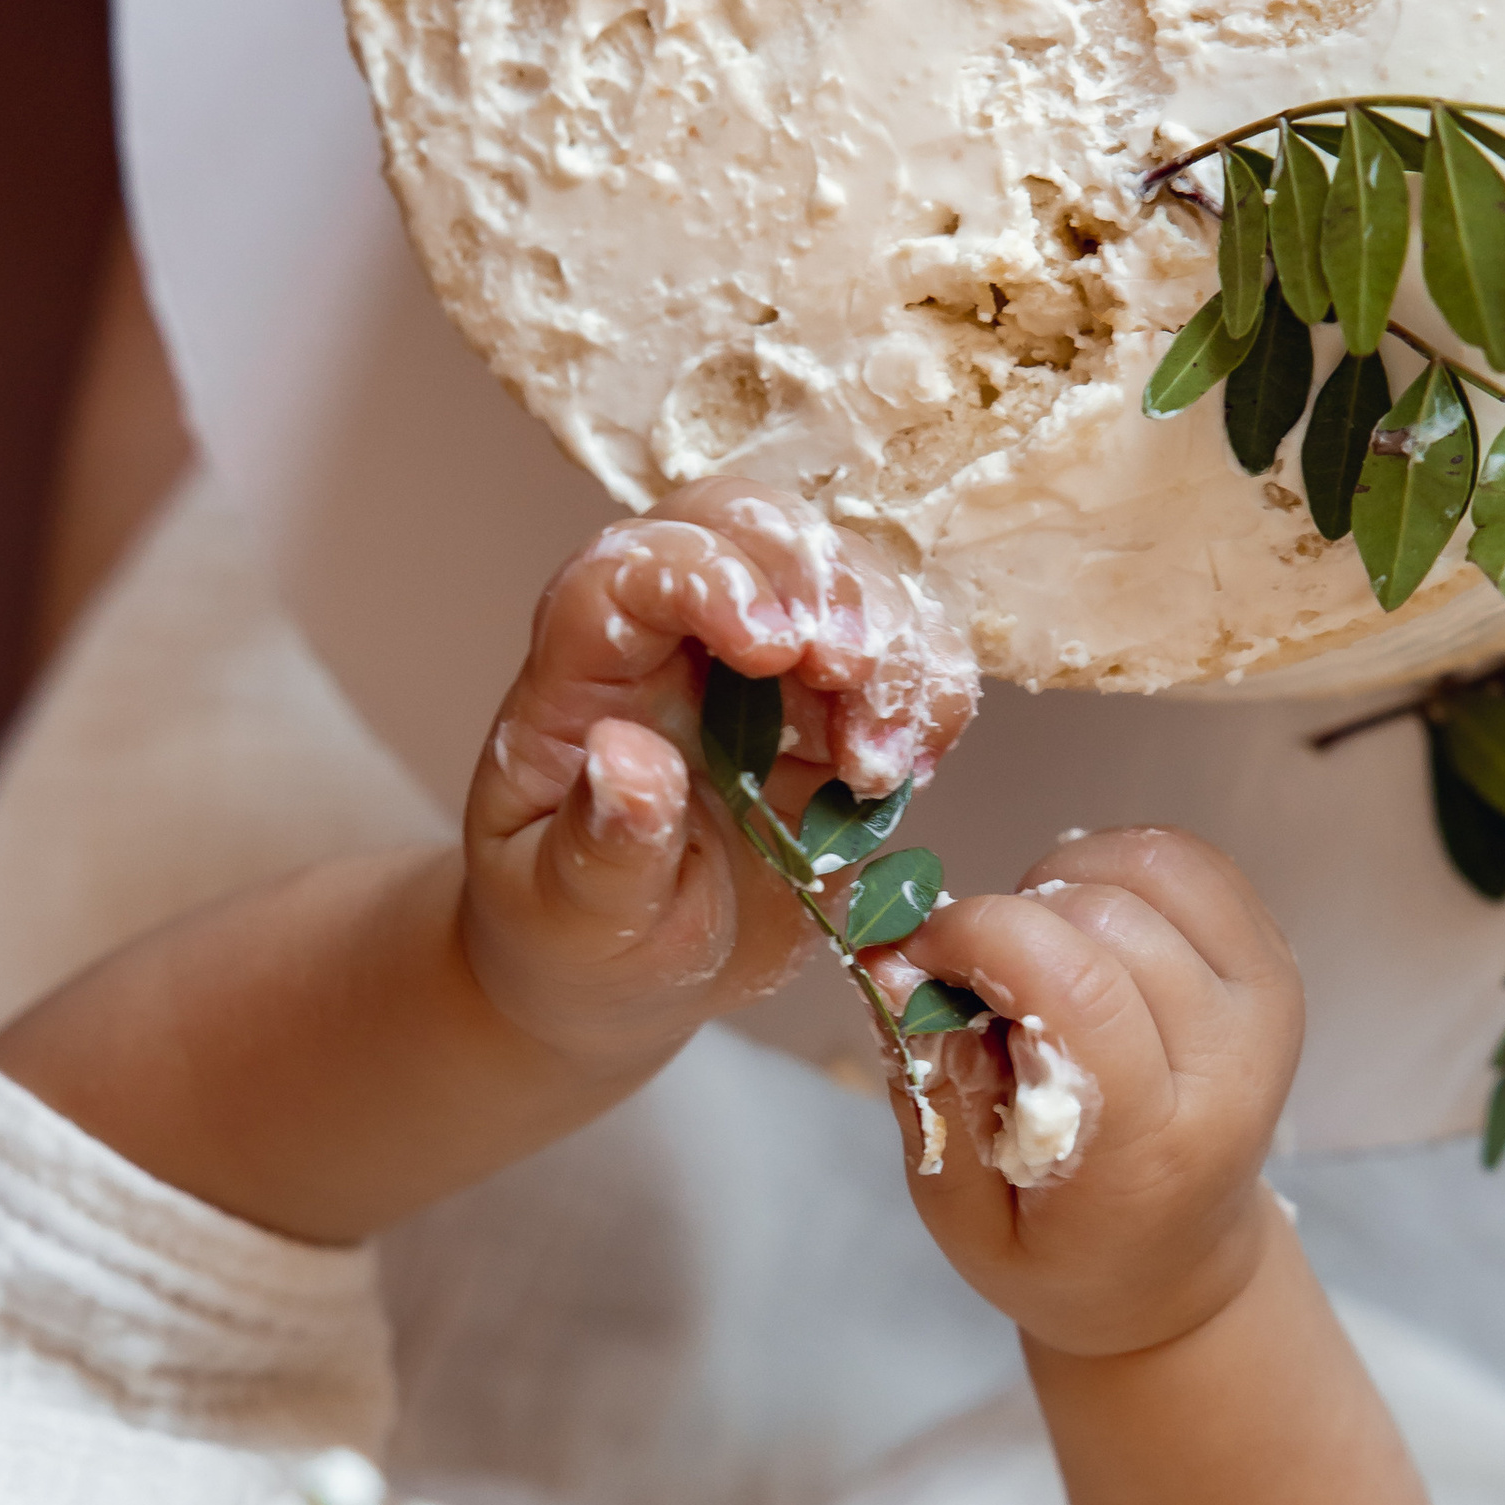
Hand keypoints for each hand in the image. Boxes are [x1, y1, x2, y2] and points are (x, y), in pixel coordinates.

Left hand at [461, 485, 976, 1077]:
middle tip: (851, 674)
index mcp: (584, 673)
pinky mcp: (835, 707)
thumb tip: (625, 758)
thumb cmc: (578, 939)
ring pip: (841, 573)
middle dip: (818, 579)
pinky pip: (905, 650)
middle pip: (746, 527)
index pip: (632, 567)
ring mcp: (761, 667)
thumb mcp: (573, 915)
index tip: (772, 647)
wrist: (629, 977)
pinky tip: (911, 766)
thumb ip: (601, 844)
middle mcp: (672, 642)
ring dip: (891, 644)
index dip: (707, 575)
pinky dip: (932, 689)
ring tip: (878, 762)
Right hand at [886, 828, 1302, 1358]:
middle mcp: (1232, 1065)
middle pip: (1112, 917)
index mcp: (1155, 1146)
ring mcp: (1265, 1003)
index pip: (1083, 992)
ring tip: (1037, 953)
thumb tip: (891, 965)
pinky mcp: (1272, 961)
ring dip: (1066, 883)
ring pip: (1153, 866)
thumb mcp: (964, 1215)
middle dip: (1016, 918)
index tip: (926, 956)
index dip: (984, 938)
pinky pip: (1186, 859)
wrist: (1175, 1266)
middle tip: (982, 978)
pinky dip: (1113, 866)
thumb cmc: (1059, 1247)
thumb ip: (929, 1093)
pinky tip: (1082, 927)